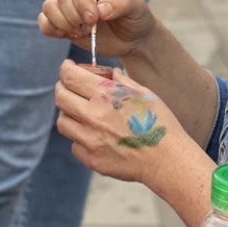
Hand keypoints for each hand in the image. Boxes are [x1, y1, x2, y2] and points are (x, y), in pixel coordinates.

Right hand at [38, 0, 155, 57]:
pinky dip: (51, 29)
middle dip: (74, 17)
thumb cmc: (136, 17)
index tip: (93, 19)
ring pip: (49, 7)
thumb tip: (100, 10)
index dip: (82, 1)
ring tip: (82, 33)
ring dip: (62, 23)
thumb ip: (120, 4)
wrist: (132, 38)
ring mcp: (69, 4)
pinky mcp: (62, 20)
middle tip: (92, 30)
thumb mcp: (136, 8)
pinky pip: (44, 21)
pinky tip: (67, 36)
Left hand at [55, 60, 187, 187]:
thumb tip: (107, 73)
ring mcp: (90, 139)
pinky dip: (79, 137)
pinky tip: (94, 134)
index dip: (66, 68)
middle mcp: (93, 116)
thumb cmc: (159, 122)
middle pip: (60, 97)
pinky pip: (74, 144)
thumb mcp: (142, 92)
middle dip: (62, 87)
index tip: (68, 67)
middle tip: (69, 86)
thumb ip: (120, 80)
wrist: (167, 159)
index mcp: (106, 95)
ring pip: (62, 122)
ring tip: (82, 111)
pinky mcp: (92, 159)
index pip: (70, 76)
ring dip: (69, 113)